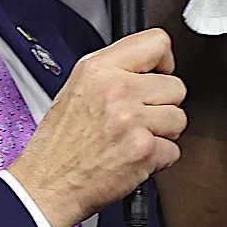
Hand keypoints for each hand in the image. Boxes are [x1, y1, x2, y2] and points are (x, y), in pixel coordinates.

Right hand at [7, 28, 185, 226]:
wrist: (48, 185)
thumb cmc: (59, 144)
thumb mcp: (77, 87)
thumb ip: (114, 70)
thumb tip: (150, 66)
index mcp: (99, 69)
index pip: (157, 42)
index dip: (164, 61)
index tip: (158, 74)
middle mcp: (117, 90)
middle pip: (176, 86)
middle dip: (162, 105)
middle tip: (137, 118)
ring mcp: (132, 120)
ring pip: (179, 118)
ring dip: (162, 133)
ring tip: (133, 138)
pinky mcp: (143, 150)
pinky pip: (173, 150)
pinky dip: (158, 160)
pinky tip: (132, 157)